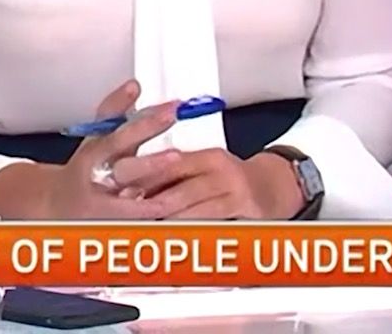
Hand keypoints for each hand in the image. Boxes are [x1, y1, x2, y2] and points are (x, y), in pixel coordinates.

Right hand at [0, 79, 182, 219]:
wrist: (51, 208)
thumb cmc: (83, 171)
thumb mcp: (95, 139)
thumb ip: (114, 113)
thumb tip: (134, 85)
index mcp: (92, 157)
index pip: (118, 137)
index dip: (145, 125)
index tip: (170, 112)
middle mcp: (95, 184)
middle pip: (123, 175)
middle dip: (150, 165)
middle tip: (177, 155)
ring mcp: (100, 211)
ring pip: (128, 208)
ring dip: (154, 202)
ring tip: (178, 197)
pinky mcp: (108, 231)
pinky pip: (135, 229)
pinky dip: (152, 225)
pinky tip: (176, 221)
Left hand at [110, 148, 304, 219]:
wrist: (273, 188)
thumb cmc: (229, 181)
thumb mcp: (204, 170)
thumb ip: (173, 177)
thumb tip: (131, 188)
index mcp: (206, 156)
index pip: (170, 161)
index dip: (142, 171)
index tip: (118, 180)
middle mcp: (220, 169)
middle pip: (180, 186)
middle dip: (150, 199)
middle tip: (125, 208)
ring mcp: (234, 189)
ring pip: (193, 206)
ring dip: (167, 218)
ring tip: (143, 225)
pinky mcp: (244, 208)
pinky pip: (212, 220)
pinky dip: (192, 229)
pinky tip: (176, 236)